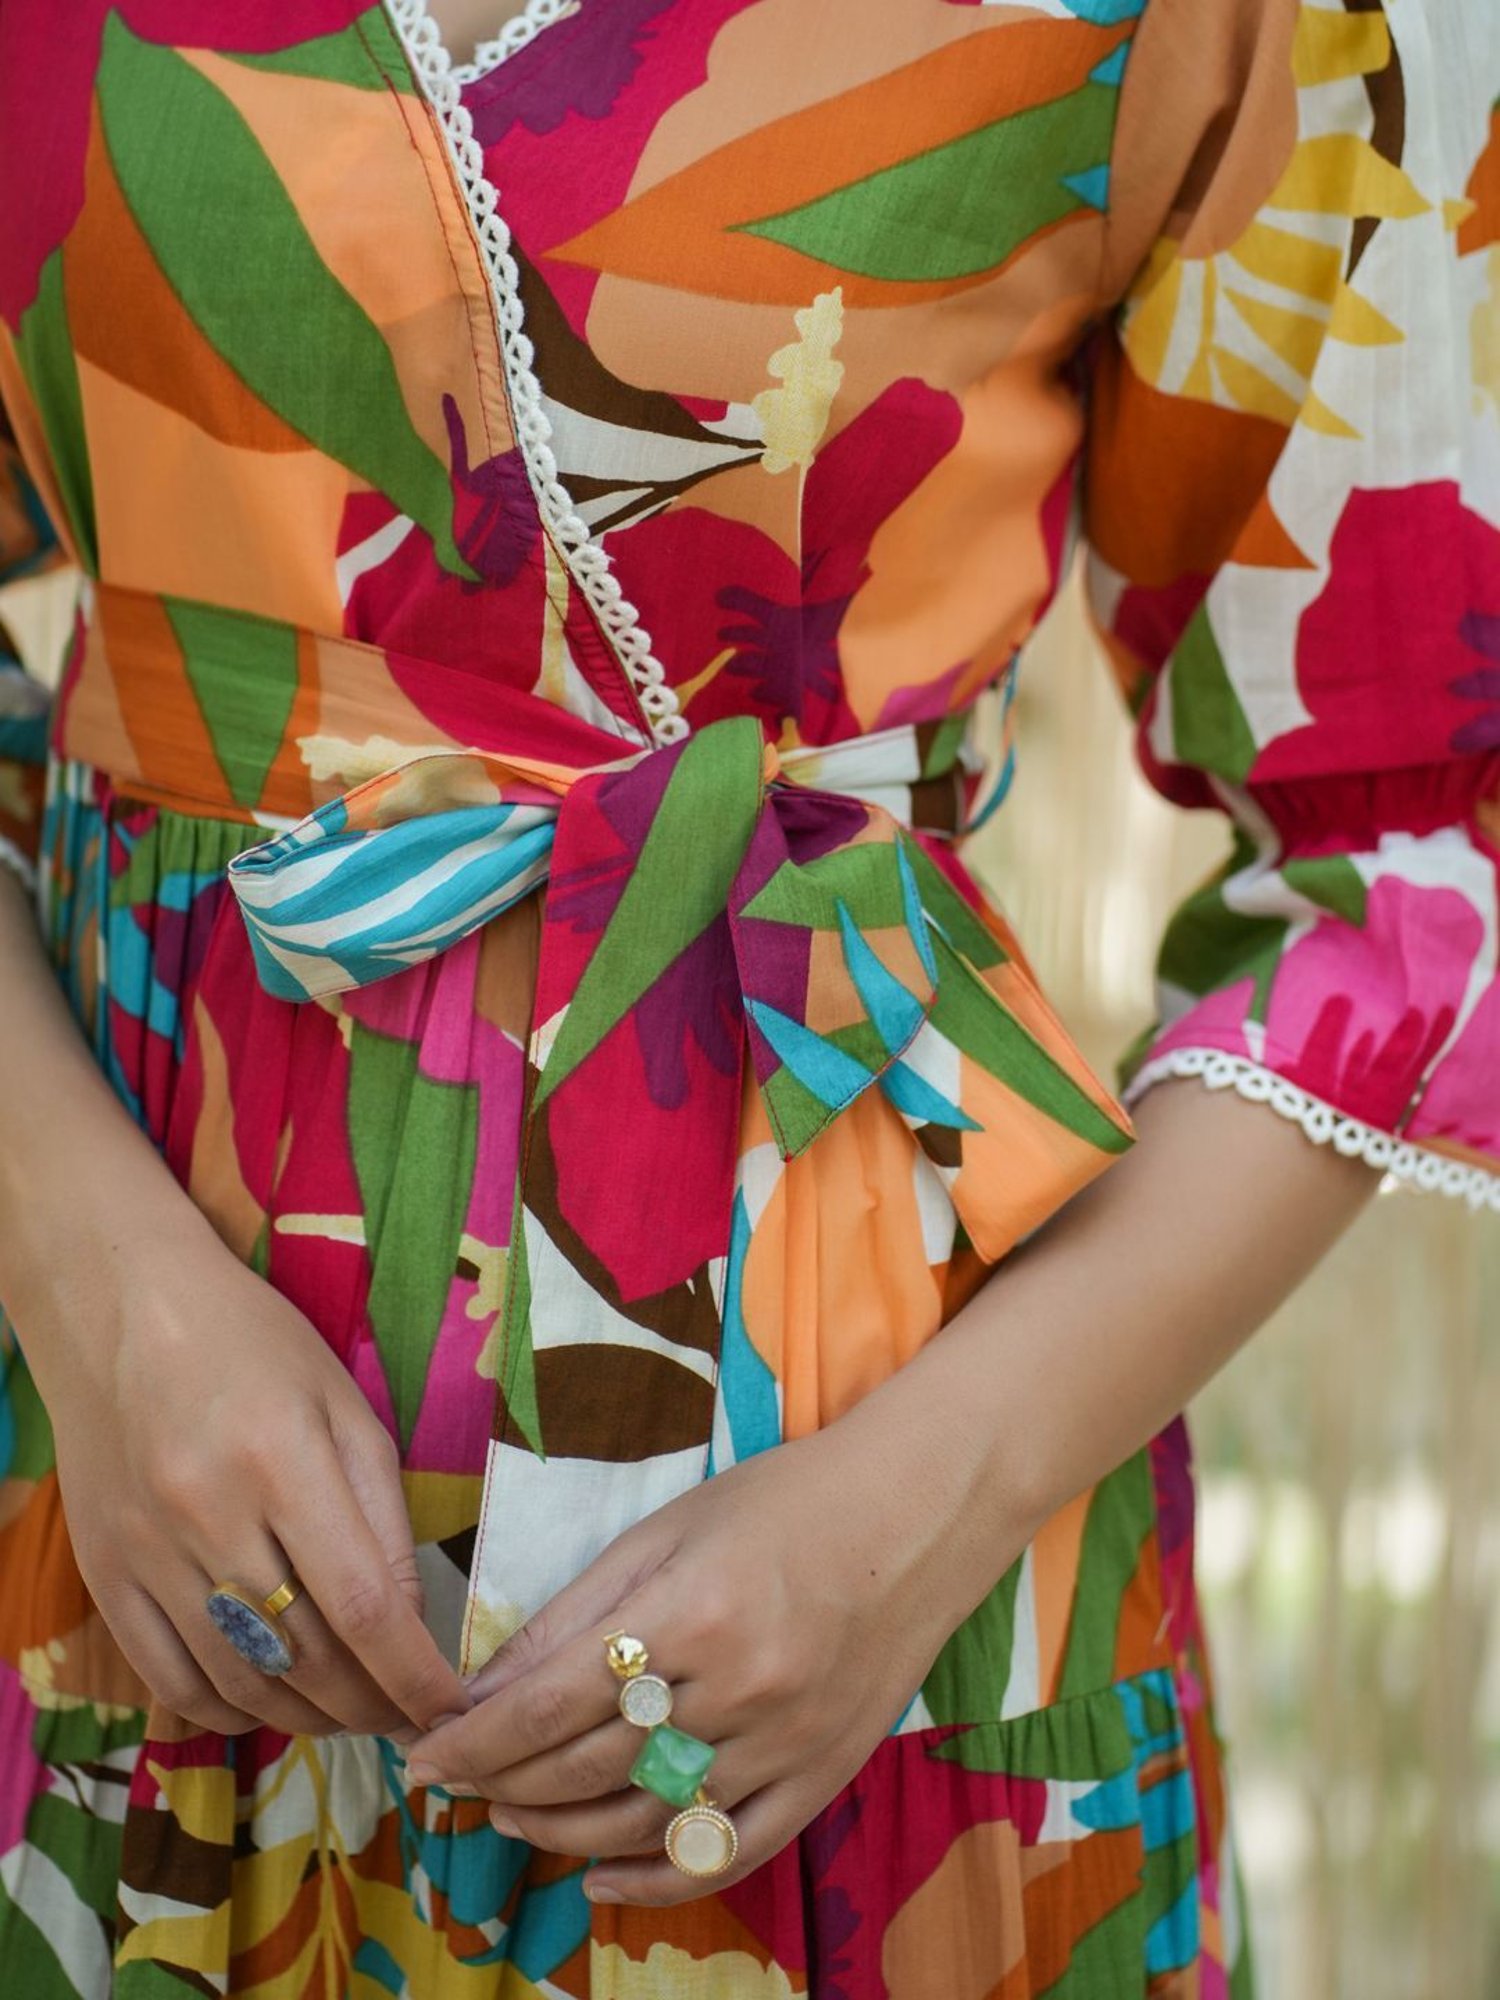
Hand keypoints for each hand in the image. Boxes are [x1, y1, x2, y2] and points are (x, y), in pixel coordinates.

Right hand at [16, 1206, 471, 1741]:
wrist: (122, 1310)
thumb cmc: (255, 1346)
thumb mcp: (344, 1405)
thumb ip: (382, 1513)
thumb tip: (412, 1623)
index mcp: (282, 1460)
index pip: (363, 1604)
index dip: (414, 1674)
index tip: (452, 1710)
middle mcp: (208, 1514)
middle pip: (303, 1656)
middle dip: (370, 1706)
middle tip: (408, 1718)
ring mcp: (147, 1552)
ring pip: (240, 1681)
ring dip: (308, 1718)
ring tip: (351, 1714)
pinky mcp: (104, 1575)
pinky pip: (170, 1680)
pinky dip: (229, 1712)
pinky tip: (271, 1704)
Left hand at [403, 1412, 1020, 1904]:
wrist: (914, 1518)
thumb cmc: (782, 1504)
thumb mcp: (666, 1531)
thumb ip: (577, 1612)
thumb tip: (488, 1687)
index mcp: (691, 1612)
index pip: (551, 1703)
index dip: (475, 1740)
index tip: (424, 1757)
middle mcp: (738, 1688)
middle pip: (587, 1767)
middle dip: (503, 1782)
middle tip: (457, 1782)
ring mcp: (784, 1744)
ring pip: (645, 1819)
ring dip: (560, 1829)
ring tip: (508, 1816)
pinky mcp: (820, 1778)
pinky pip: (727, 1852)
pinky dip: (656, 1878)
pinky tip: (600, 1877)